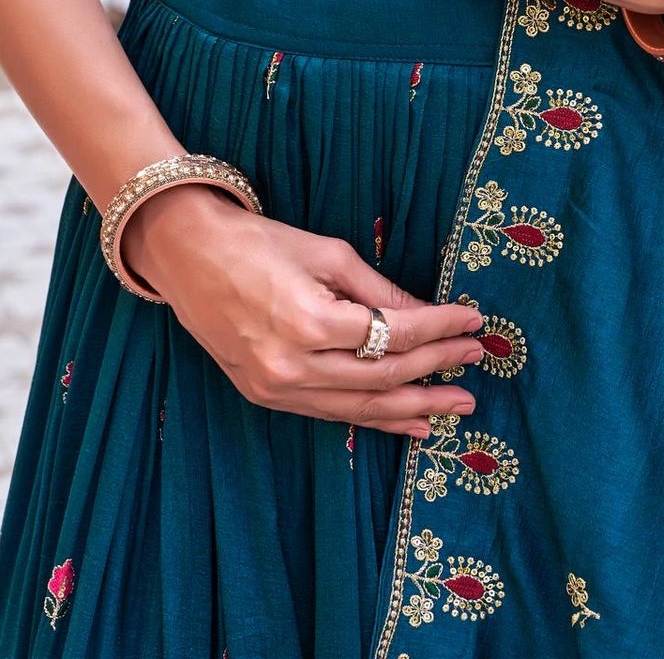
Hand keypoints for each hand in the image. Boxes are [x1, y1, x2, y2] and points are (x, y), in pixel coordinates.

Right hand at [122, 183, 483, 436]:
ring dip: (413, 407)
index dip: (439, 328)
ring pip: (360, 408)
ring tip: (456, 405)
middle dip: (436, 369)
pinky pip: (332, 414)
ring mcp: (277, 389)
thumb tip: (427, 312)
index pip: (392, 334)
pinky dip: (374, 418)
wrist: (187, 257)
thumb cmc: (258, 242)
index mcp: (308, 321)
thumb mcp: (326, 252)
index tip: (473, 320)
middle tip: (476, 359)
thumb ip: (378, 289)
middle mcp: (292, 366)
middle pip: (383, 377)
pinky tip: (409, 421)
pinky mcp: (266, 397)